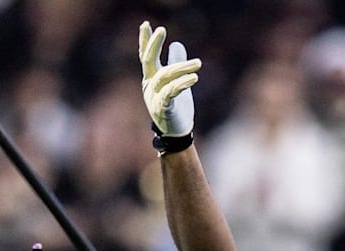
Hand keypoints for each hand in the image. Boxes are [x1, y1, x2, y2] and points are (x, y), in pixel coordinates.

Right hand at [138, 21, 200, 136]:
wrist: (176, 133)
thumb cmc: (176, 107)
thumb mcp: (176, 82)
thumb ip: (175, 63)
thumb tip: (177, 44)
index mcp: (151, 78)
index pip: (146, 56)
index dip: (146, 41)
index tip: (147, 24)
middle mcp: (149, 86)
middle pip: (148, 61)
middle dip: (154, 44)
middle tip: (161, 29)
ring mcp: (154, 97)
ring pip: (165, 76)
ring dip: (182, 67)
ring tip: (198, 63)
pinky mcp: (163, 108)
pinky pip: (172, 92)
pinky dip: (182, 84)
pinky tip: (194, 77)